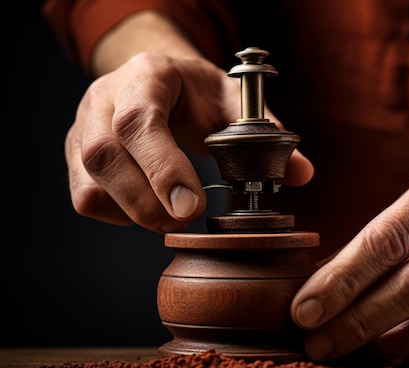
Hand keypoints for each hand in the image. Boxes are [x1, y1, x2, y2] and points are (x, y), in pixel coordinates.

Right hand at [65, 52, 312, 232]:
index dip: (163, 167)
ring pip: (90, 183)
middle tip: (186, 220)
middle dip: (148, 202)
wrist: (159, 80)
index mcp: (146, 76)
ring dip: (135, 212)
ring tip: (172, 215)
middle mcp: (104, 99)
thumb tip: (302, 173)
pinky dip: (119, 215)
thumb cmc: (197, 92)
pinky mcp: (76, 157)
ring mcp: (83, 128)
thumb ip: (265, 134)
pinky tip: (149, 207)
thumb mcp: (234, 100)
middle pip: (104, 156)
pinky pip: (86, 199)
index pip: (139, 120)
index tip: (192, 206)